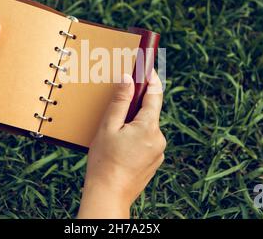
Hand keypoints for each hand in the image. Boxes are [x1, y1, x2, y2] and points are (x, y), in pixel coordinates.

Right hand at [78, 69, 165, 218]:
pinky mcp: (154, 161)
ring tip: (114, 133)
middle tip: (119, 104)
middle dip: (136, 105)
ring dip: (135, 123)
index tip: (148, 67)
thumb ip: (120, 101)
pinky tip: (121, 146)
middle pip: (150, 112)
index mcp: (149, 127)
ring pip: (147, 127)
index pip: (155, 95)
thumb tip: (129, 79)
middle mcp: (159, 138)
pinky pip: (147, 141)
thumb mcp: (108, 127)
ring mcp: (158, 151)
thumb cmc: (104, 161)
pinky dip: (136, 137)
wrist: (108, 195)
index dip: (152, 78)